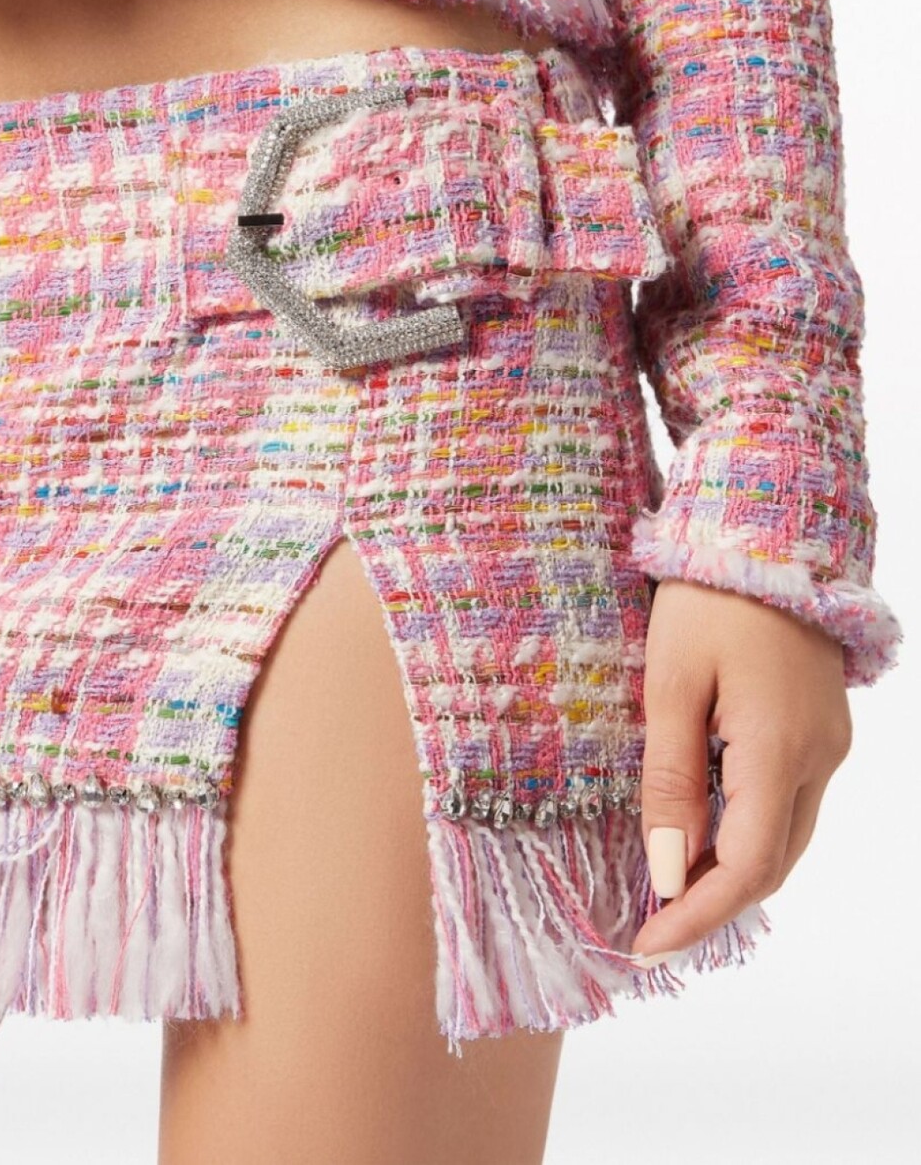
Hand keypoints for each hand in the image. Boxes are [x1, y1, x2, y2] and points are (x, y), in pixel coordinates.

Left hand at [630, 577, 852, 959]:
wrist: (766, 526)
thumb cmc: (708, 598)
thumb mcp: (671, 685)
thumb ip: (671, 781)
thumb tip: (669, 872)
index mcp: (782, 752)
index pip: (747, 870)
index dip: (697, 916)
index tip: (645, 946)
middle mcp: (820, 758)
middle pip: (773, 863)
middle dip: (714, 904)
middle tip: (649, 923)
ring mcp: (828, 741)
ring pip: (785, 835)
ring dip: (731, 869)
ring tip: (666, 885)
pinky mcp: (820, 724)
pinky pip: (788, 799)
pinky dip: (746, 829)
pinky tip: (702, 829)